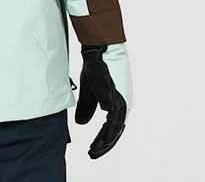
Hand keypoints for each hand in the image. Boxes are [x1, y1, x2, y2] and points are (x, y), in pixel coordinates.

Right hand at [75, 44, 131, 158]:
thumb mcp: (88, 90)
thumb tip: (81, 124)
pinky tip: (102, 139)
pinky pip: (114, 119)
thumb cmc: (97, 67)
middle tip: (93, 154)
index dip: (102, 139)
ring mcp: (122, 101)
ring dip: (105, 141)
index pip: (111, 126)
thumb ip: (86, 107)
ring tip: (95, 151)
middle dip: (103, 144)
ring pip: (115, 128)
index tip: (93, 150)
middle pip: (114, 131)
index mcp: (117, 103)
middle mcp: (123, 104)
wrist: (100, 49)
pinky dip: (109, 131)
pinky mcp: (118, 97)